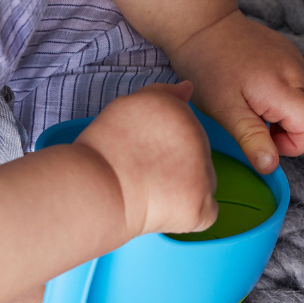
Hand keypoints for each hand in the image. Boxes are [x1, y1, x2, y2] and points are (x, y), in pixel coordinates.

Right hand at [74, 82, 216, 237]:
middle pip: (198, 155)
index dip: (165, 146)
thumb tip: (188, 88)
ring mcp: (204, 174)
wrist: (96, 188)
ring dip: (186, 188)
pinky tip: (165, 210)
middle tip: (144, 172)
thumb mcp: (128, 106)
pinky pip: (207, 211)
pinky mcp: (201, 206)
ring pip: (205, 182)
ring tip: (152, 192)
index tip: (143, 152)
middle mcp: (199, 138)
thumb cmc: (104, 150)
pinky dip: (190, 214)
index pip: (188, 130)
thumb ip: (162, 94)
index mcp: (181, 113)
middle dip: (177, 165)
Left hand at [169, 11, 303, 173]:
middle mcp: (297, 70)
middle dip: (284, 127)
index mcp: (284, 87)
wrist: (202, 24)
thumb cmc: (209, 67)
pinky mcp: (289, 52)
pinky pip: (293, 84)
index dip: (293, 142)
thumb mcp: (226, 111)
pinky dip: (277, 93)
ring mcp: (295, 58)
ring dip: (280, 110)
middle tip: (249, 118)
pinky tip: (252, 85)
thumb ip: (252, 139)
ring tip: (248, 100)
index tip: (264, 138)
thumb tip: (270, 166)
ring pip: (301, 100)